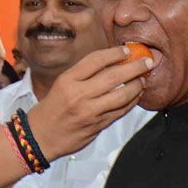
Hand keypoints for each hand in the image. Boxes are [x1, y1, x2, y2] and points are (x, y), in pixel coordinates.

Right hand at [27, 46, 150, 159]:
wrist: (39, 136)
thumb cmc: (52, 108)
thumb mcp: (62, 85)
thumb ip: (85, 75)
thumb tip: (114, 63)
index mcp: (68, 80)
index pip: (96, 60)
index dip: (115, 53)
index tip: (127, 50)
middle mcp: (78, 94)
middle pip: (113, 76)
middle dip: (135, 67)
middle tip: (147, 61)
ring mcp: (89, 112)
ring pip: (121, 96)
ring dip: (137, 86)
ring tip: (143, 80)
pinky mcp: (97, 126)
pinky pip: (120, 111)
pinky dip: (131, 102)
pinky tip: (136, 96)